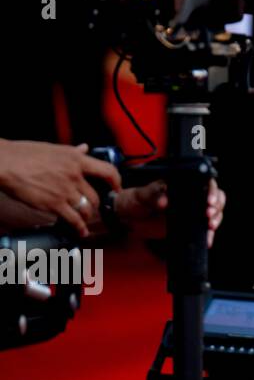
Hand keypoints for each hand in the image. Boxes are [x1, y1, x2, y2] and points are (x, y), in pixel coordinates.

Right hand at [0, 140, 120, 237]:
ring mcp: (66, 190)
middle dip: (95, 205)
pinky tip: (81, 232)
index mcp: (76, 159)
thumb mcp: (54, 148)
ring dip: (86, 217)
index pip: (107, 170)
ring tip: (84, 220)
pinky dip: (79, 227)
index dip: (116, 181)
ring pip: (86, 208)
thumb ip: (73, 151)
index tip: (117, 188)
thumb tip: (84, 148)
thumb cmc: (24, 154)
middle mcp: (75, 174)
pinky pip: (73, 219)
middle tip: (92, 209)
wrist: (5, 163)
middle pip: (95, 195)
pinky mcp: (54, 203)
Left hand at [115, 179, 225, 248]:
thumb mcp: (142, 195)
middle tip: (209, 214)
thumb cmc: (134, 200)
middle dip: (217, 206)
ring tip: (210, 226)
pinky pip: (204, 228)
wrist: (127, 219)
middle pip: (216, 197)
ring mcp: (192, 210)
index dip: (211, 191)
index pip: (205, 182)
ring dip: (217, 219)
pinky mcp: (190, 225)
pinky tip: (208, 239)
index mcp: (183, 184)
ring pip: (215, 211)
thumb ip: (153, 194)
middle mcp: (191, 195)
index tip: (208, 201)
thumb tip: (165, 199)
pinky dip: (208, 234)